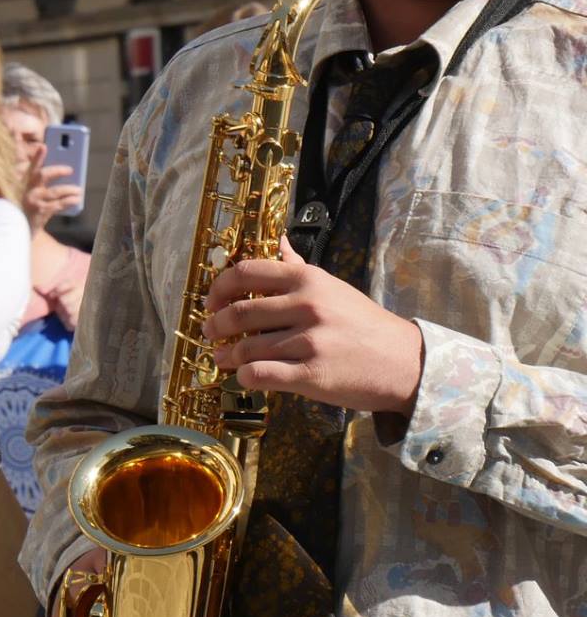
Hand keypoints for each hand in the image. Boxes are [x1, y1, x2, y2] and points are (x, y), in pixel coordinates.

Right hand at [23, 159, 83, 233]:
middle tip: (70, 169)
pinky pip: (59, 204)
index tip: (44, 146)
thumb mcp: (29, 194)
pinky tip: (76, 199)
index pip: (31, 167)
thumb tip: (63, 174)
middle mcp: (27, 190)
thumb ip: (40, 184)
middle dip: (58, 170)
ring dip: (69, 189)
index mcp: (24, 183)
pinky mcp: (41, 212)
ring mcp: (34, 201)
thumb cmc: (28, 208)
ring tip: (78, 189)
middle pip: (43, 175)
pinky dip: (69, 201)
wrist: (19, 229)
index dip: (37, 157)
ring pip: (55, 191)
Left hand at [204, 238, 423, 414]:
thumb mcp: (334, 287)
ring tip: (224, 357)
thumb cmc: (365, 324)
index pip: (246, 273)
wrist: (407, 362)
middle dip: (216, 325)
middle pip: (240, 313)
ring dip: (228, 355)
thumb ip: (300, 267)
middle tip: (210, 332)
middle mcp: (307, 306)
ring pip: (246, 347)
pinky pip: (260, 374)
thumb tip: (278, 240)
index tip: (212, 302)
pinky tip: (246, 376)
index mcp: (308, 280)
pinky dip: (245, 376)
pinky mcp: (312, 374)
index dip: (219, 288)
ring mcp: (310, 341)